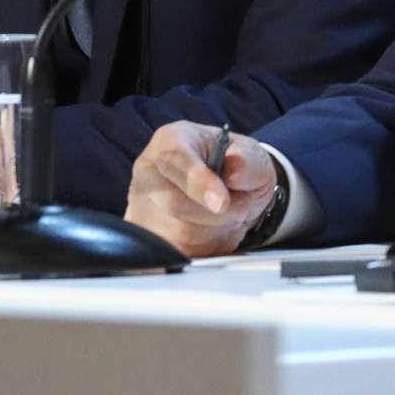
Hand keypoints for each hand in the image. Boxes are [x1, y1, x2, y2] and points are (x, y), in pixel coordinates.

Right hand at [125, 123, 278, 257]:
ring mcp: (142, 207)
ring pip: (179, 234)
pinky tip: (209, 232)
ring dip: (215, 231)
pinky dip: (205, 248)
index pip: (173, 159)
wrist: (227, 193)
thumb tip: (235, 167)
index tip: (221, 202)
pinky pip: (179, 253)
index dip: (197, 182)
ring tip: (223, 216)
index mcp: (170, 141)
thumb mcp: (252, 155)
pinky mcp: (146, 239)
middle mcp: (147, 172)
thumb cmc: (233, 167)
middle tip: (236, 203)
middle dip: (219, 214)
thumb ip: (248, 159)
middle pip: (175, 204)